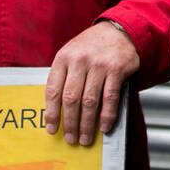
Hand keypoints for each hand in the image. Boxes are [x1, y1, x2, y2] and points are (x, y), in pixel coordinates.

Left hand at [45, 21, 139, 146]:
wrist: (118, 31)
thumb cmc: (91, 48)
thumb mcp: (71, 54)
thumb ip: (63, 77)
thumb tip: (56, 111)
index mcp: (63, 58)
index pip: (53, 90)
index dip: (51, 113)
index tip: (52, 129)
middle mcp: (79, 60)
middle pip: (71, 99)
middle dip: (70, 123)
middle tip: (71, 139)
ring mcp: (99, 65)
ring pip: (90, 101)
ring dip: (87, 124)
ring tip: (86, 138)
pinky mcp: (117, 69)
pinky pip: (110, 97)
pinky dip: (107, 115)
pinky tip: (104, 127)